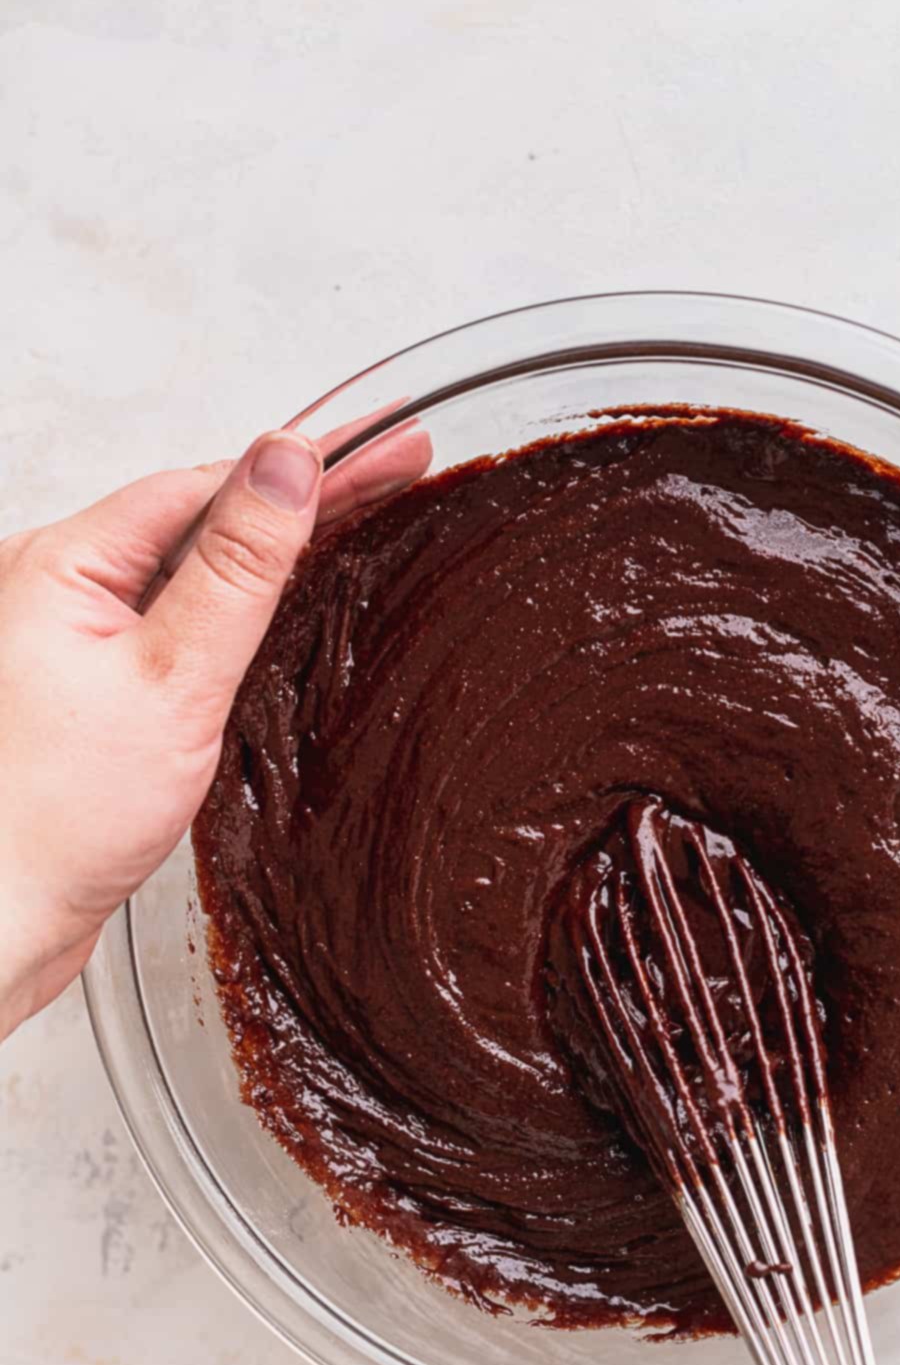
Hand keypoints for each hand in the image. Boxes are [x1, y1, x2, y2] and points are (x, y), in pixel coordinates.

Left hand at [0, 415, 427, 1039]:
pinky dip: (238, 602)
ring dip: (276, 542)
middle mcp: (60, 585)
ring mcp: (73, 636)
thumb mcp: (172, 679)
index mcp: (65, 562)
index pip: (210, 483)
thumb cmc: (55, 819)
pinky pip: (178, 617)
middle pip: (204, 514)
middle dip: (304, 491)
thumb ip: (236, 569)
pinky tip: (279, 602)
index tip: (384, 446)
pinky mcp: (91, 686)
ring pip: (193, 565)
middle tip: (396, 465)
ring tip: (360, 515)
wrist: (0, 918)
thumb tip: (284, 464)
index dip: (307, 462)